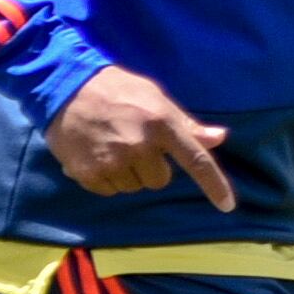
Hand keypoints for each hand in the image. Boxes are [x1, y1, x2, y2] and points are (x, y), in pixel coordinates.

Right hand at [47, 65, 236, 209]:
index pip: (196, 160)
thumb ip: (186, 124)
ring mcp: (113, 162)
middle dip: (151, 166)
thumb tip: (219, 138)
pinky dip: (107, 177)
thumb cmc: (117, 90)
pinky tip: (97, 153)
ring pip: (135, 187)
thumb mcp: (156, 98)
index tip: (228, 206)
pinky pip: (111, 190)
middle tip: (133, 141)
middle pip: (160, 180)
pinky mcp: (89, 173)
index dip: (214, 185)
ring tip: (112, 145)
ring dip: (128, 173)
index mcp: (162, 123)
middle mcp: (140, 145)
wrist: (65, 87)